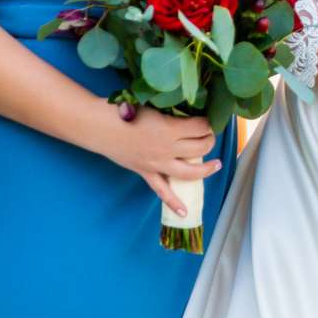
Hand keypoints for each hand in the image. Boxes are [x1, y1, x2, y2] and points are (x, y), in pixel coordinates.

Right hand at [94, 103, 221, 217]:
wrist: (100, 126)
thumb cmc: (124, 110)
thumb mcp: (152, 106)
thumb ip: (170, 112)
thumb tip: (188, 112)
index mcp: (169, 129)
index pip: (199, 127)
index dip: (207, 123)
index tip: (207, 120)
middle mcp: (167, 149)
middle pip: (199, 148)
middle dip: (209, 141)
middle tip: (210, 135)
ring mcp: (157, 164)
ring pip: (189, 172)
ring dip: (206, 169)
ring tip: (216, 164)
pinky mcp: (146, 173)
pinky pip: (162, 191)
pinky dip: (173, 202)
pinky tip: (185, 212)